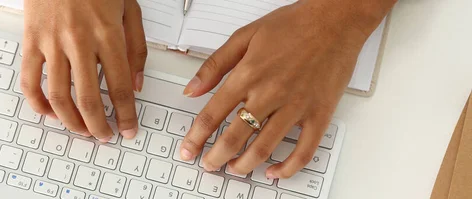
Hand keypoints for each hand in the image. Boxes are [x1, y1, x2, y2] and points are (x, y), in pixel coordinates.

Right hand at [21, 0, 146, 141]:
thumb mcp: (130, 8)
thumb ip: (136, 48)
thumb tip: (137, 84)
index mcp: (108, 33)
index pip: (121, 86)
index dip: (127, 114)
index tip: (129, 129)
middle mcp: (79, 41)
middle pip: (89, 99)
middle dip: (99, 126)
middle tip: (105, 136)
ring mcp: (51, 42)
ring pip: (59, 96)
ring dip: (71, 121)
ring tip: (82, 130)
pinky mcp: (30, 40)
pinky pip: (29, 80)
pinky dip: (37, 103)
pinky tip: (50, 113)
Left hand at [179, 0, 392, 177]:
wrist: (335, 20)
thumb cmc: (293, 24)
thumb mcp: (244, 36)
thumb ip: (214, 65)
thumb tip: (191, 89)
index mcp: (248, 74)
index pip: (212, 114)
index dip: (196, 137)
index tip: (188, 149)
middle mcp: (269, 93)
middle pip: (234, 137)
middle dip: (216, 157)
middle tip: (209, 165)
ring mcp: (296, 106)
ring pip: (264, 148)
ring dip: (245, 165)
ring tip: (235, 169)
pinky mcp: (319, 114)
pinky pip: (303, 151)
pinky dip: (288, 167)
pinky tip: (275, 172)